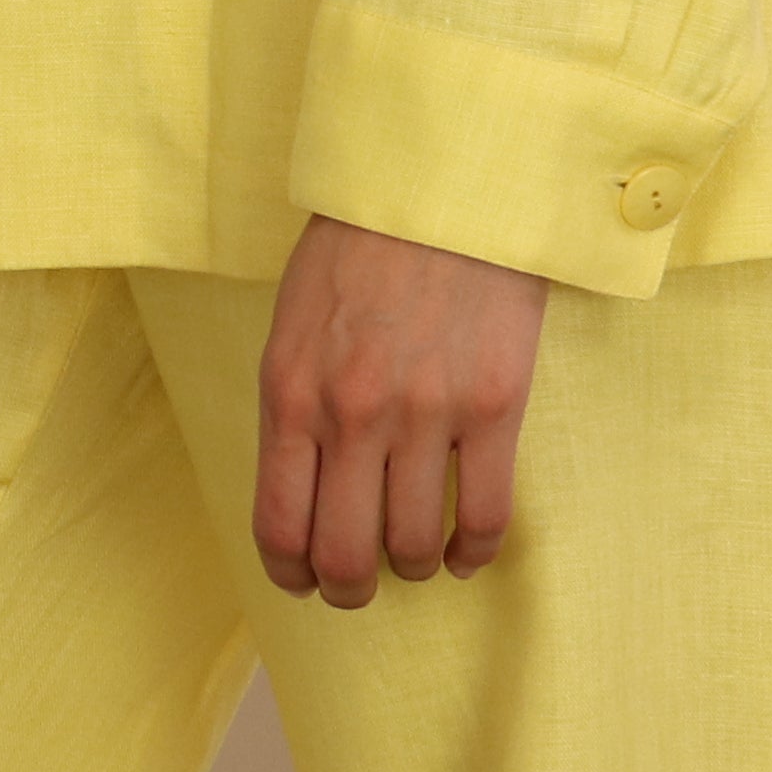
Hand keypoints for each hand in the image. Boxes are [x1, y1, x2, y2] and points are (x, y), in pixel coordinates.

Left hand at [253, 215, 548, 607]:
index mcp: (290, 389)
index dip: (291, 573)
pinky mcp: (492, 408)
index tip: (305, 580)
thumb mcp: (293, 320)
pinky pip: (484, 519)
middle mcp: (351, 413)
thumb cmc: (359, 246)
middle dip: (348, 588)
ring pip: (412, 548)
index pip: (279, 525)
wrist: (438, 183)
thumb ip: (293, 404)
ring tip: (414, 550)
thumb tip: (301, 491)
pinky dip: (472, 553)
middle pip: (345, 558)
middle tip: (359, 582)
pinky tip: (464, 549)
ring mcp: (424, 414)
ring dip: (411, 565)